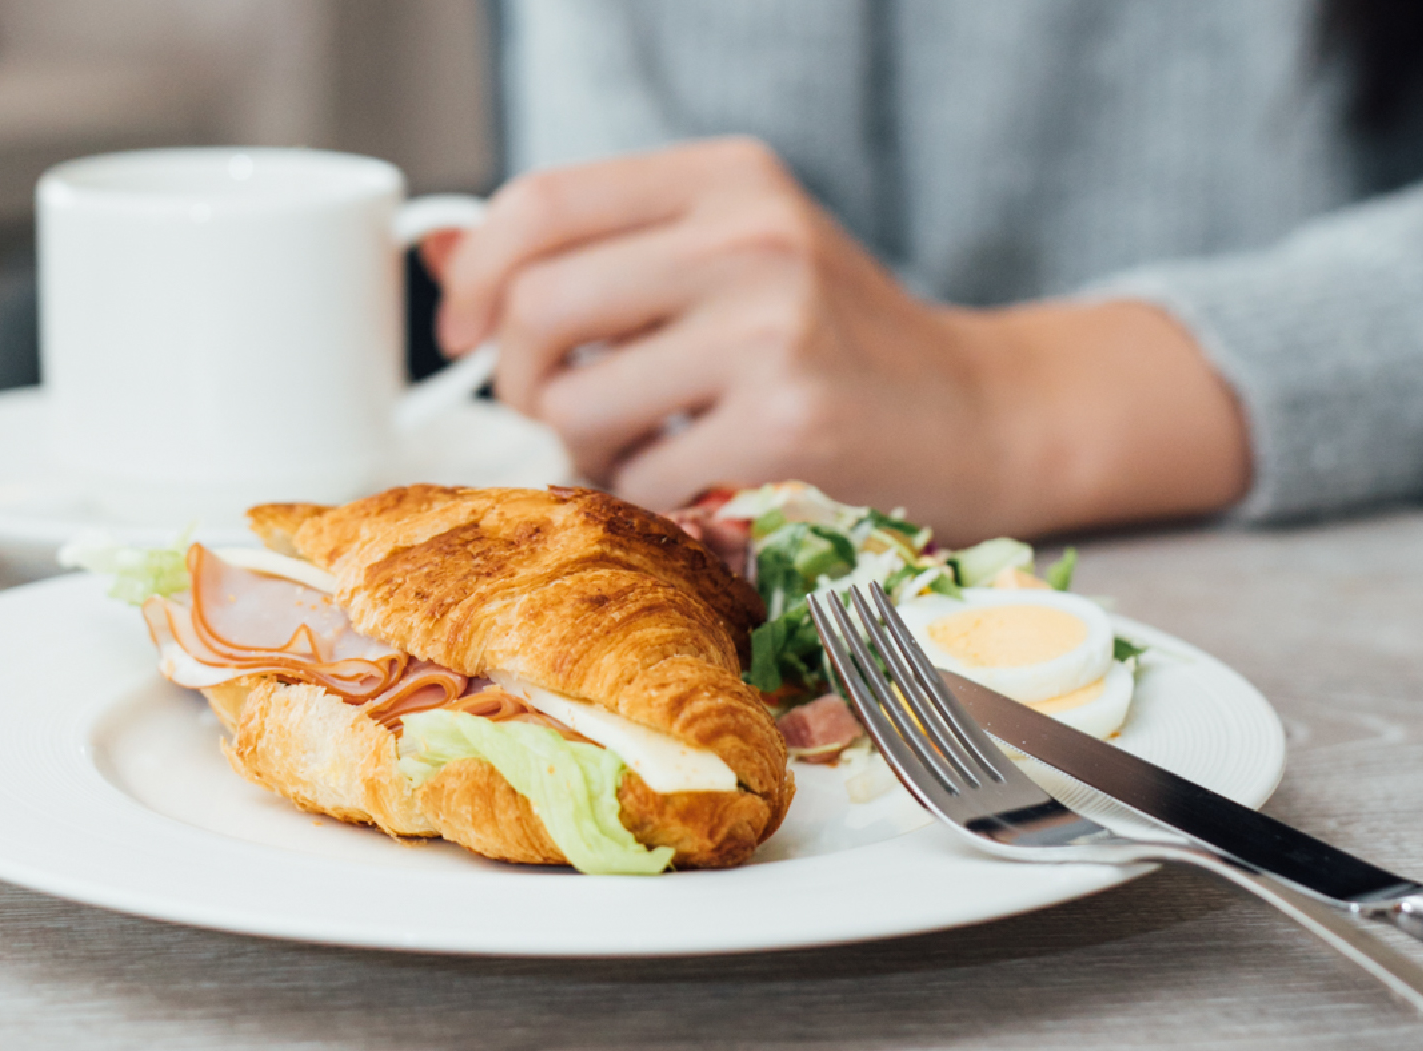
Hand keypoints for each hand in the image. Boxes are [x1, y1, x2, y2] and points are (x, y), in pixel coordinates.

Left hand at [431, 138, 1247, 541]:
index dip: (478, 271)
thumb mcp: (727, 260)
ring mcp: (773, 330)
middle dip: (521, 378)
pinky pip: (642, 480)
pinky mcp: (789, 425)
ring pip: (577, 406)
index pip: (543, 200)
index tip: (464, 325)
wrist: (980, 415)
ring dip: (587, 450)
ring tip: (649, 446)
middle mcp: (751, 237)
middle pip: (541, 307)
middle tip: (558, 405)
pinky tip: (702, 482)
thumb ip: (595, 252)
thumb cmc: (835, 343)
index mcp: (728, 179)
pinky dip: (650, 498)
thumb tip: (441, 253)